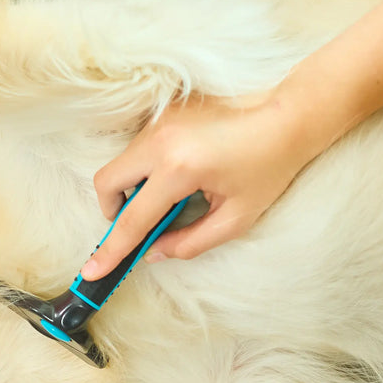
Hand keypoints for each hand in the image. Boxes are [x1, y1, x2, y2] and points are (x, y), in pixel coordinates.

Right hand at [80, 90, 318, 279]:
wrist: (290, 113)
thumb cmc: (270, 166)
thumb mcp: (235, 218)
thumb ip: (190, 243)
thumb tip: (153, 251)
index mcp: (179, 168)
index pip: (132, 219)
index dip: (111, 250)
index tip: (91, 271)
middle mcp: (160, 140)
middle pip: (106, 182)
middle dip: (113, 209)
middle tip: (143, 223)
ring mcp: (160, 121)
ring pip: (122, 162)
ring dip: (134, 186)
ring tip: (176, 196)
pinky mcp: (165, 111)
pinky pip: (140, 146)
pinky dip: (149, 167)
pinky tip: (186, 171)